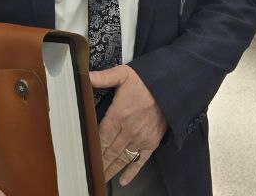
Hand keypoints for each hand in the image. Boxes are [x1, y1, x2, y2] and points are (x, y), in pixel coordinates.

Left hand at [90, 65, 167, 184]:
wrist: (171, 88)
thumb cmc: (145, 81)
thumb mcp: (123, 74)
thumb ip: (103, 77)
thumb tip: (85, 76)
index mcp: (118, 114)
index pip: (102, 136)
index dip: (94, 147)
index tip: (85, 156)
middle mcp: (128, 130)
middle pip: (110, 151)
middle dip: (100, 162)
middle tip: (90, 172)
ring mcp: (140, 139)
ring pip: (122, 158)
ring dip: (111, 169)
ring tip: (101, 179)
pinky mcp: (151, 144)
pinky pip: (139, 161)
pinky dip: (131, 172)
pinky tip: (123, 181)